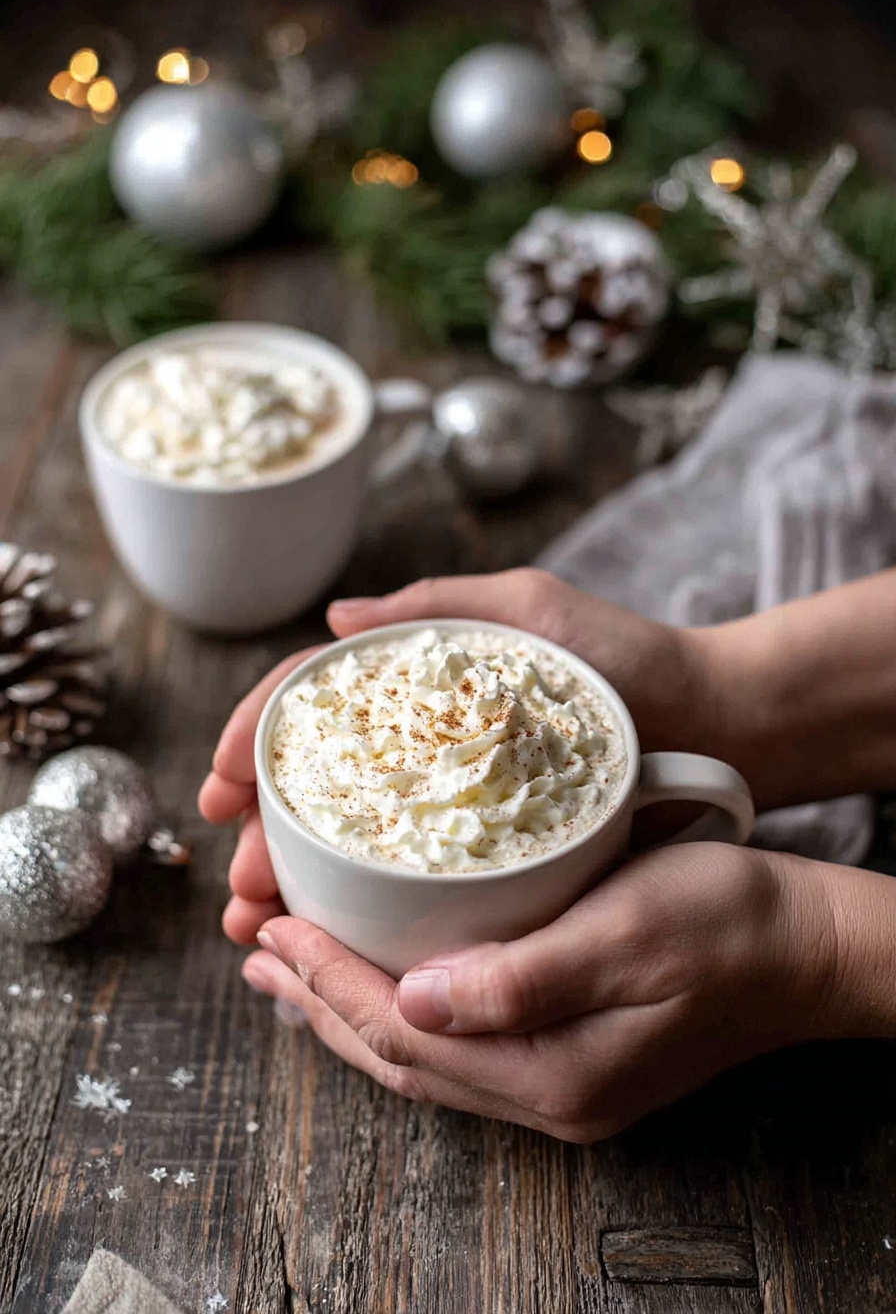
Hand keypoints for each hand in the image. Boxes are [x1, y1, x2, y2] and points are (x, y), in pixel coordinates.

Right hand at [200, 568, 710, 942]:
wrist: (720, 725)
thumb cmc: (628, 660)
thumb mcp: (532, 611)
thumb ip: (440, 603)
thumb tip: (336, 613)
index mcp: (420, 686)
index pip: (314, 707)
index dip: (253, 740)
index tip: (217, 785)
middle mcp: (426, 746)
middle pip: (320, 788)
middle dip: (262, 835)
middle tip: (238, 884)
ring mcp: (454, 802)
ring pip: (353, 845)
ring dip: (293, 882)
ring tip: (259, 923)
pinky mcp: (490, 852)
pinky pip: (409, 884)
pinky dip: (357, 911)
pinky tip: (326, 940)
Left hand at [237, 841, 848, 1140]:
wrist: (806, 948)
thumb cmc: (728, 921)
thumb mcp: (630, 933)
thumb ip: (522, 978)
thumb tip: (418, 1000)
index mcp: (552, 1070)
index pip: (404, 1030)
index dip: (329, 978)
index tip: (273, 926)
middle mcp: (547, 1096)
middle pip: (399, 1056)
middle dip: (318, 1002)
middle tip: (257, 951)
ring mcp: (560, 1087)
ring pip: (423, 1058)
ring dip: (350, 1014)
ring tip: (292, 975)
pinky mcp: (572, 1061)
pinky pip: (457, 1049)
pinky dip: (403, 1017)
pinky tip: (387, 987)